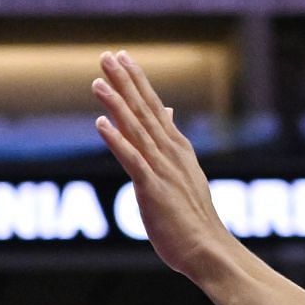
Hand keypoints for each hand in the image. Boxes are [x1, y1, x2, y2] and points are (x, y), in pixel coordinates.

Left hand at [92, 49, 238, 281]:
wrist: (208, 250)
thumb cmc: (193, 219)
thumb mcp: (184, 174)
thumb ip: (172, 143)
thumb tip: (167, 114)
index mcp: (177, 149)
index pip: (154, 108)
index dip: (137, 82)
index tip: (123, 58)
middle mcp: (170, 153)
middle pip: (144, 110)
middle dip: (125, 81)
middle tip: (107, 55)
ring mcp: (162, 169)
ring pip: (135, 129)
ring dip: (116, 104)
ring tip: (97, 82)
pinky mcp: (153, 188)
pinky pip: (132, 160)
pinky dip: (117, 140)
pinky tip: (101, 124)